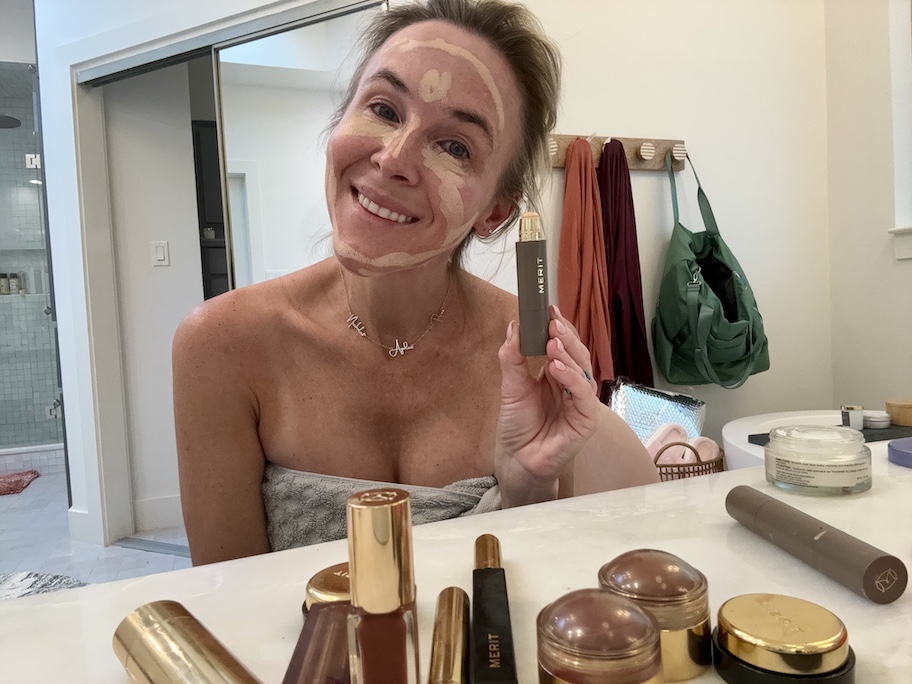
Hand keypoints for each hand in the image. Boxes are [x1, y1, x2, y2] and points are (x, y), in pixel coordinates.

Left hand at [494, 305, 601, 506]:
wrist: (516, 461)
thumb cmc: (517, 427)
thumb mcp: (511, 387)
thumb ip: (513, 358)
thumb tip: (514, 325)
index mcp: (557, 375)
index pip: (564, 346)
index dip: (558, 327)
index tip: (548, 308)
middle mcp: (572, 386)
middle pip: (577, 354)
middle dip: (566, 335)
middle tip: (552, 322)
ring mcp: (581, 402)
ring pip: (583, 370)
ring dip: (569, 354)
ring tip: (553, 342)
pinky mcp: (586, 421)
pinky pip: (584, 395)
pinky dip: (572, 379)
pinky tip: (557, 368)